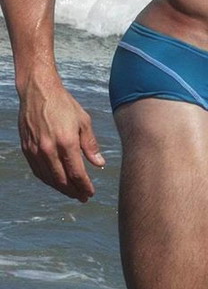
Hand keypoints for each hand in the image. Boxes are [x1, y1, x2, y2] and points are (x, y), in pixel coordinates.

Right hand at [18, 77, 105, 201]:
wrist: (39, 92)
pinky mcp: (27, 149)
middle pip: (62, 180)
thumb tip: (99, 164)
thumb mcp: (83, 121)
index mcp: (66, 142)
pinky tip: (56, 182)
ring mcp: (36, 151)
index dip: (84, 186)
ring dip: (61, 188)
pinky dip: (48, 180)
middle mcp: (49, 149)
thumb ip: (90, 144)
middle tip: (83, 197)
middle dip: (74, 191)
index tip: (90, 193)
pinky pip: (38, 171)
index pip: (77, 173)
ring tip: (72, 192)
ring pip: (49, 179)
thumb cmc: (64, 104)